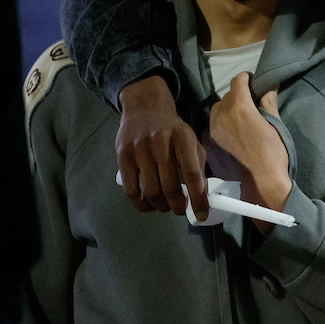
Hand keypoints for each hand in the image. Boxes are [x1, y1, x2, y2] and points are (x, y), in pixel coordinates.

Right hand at [116, 74, 207, 216]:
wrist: (145, 108)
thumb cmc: (173, 130)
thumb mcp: (191, 142)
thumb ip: (197, 166)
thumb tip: (202, 197)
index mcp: (183, 139)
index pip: (192, 174)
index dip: (198, 198)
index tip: (202, 215)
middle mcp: (161, 144)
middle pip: (169, 187)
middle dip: (178, 206)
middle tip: (182, 210)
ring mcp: (139, 150)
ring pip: (150, 191)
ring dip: (161, 206)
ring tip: (167, 207)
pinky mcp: (123, 157)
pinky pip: (131, 190)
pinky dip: (141, 204)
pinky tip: (149, 205)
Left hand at [204, 72, 290, 233]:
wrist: (261, 186)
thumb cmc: (274, 154)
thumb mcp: (276, 125)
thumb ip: (268, 103)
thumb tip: (268, 87)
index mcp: (240, 107)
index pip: (237, 81)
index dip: (246, 78)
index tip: (251, 81)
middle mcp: (221, 116)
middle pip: (226, 97)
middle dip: (237, 97)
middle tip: (249, 105)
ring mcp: (211, 133)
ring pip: (216, 113)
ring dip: (226, 112)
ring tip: (239, 122)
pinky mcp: (208, 148)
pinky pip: (212, 129)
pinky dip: (221, 128)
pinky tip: (231, 138)